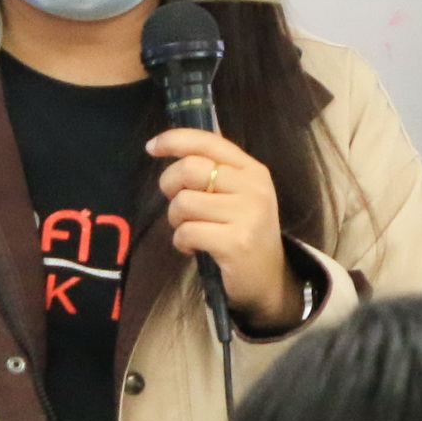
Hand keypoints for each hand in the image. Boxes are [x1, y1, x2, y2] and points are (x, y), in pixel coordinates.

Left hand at [147, 129, 298, 330]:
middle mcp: (253, 188)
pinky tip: (194, 248)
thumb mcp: (238, 195)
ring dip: (176, 220)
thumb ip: (213, 171)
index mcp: (252, 170)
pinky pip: (187, 232)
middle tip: (178, 205)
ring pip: (184, 203)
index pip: (208, 142)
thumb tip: (170, 145)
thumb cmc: (244, 233)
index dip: (174, 140)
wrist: (269, 280)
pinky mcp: (235, 243)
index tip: (152, 147)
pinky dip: (181, 242)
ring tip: (190, 230)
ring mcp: (247, 215)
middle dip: (170, 185)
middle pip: (190, 169)